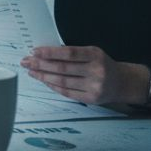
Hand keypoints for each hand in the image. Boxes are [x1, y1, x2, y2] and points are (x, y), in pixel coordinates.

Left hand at [21, 46, 149, 103]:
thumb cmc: (102, 64)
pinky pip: (66, 92)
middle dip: (41, 64)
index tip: (34, 51)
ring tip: (31, 71)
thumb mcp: (93, 53)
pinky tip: (43, 80)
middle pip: (62, 68)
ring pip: (62, 81)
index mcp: (96, 55)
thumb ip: (72, 53)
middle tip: (26, 61)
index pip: (69, 53)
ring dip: (43, 76)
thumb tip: (44, 53)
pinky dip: (52, 85)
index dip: (50, 52)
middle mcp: (96, 71)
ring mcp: (94, 86)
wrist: (123, 82)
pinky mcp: (91, 98)